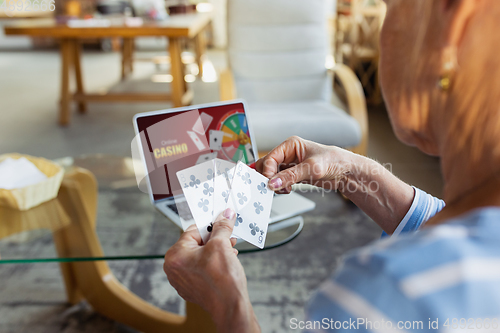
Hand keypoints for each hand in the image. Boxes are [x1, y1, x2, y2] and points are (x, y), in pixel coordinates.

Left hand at [164, 208, 259, 332]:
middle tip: (228, 236)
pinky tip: (227, 261)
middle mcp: (174, 268)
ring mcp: (182, 280)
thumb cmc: (221, 281)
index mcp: (174, 256)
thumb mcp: (221, 245)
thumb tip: (225, 215)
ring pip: (200, 256)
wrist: (230, 306)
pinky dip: (214, 263)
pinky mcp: (192, 288)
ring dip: (216, 250)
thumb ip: (222, 227)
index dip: (210, 225)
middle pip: (196, 243)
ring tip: (230, 249)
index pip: (192, 231)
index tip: (221, 221)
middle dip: (214, 239)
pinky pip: (201, 268)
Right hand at [256, 136, 354, 192]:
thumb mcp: (312, 168)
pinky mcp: (293, 175)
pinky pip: (279, 181)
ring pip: (271, 175)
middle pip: (267, 165)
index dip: (267, 171)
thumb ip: (291, 176)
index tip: (269, 182)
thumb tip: (273, 182)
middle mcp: (288, 154)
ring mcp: (290, 165)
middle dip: (268, 177)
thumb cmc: (333, 161)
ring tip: (283, 189)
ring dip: (273, 183)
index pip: (270, 157)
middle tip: (271, 187)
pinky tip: (287, 190)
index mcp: (290, 145)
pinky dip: (279, 187)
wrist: (345, 172)